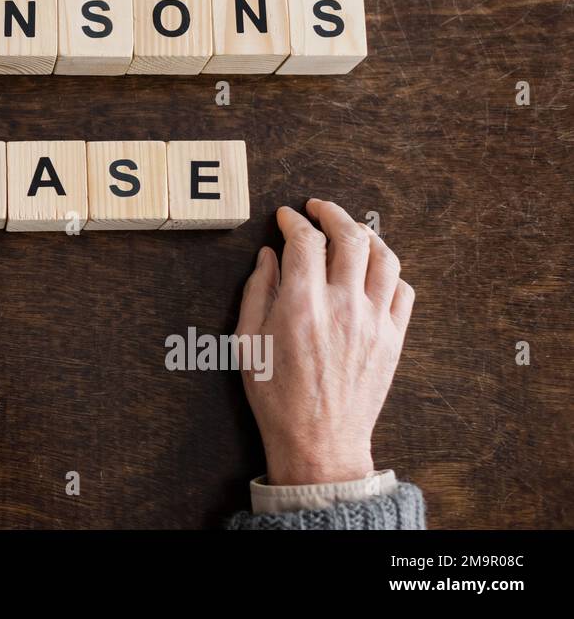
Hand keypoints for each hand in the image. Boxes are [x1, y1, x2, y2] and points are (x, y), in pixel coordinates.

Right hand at [236, 198, 414, 485]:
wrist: (319, 442)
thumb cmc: (276, 396)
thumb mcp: (248, 342)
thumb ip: (257, 292)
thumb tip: (269, 256)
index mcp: (301, 306)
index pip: (305, 241)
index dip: (294, 220)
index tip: (286, 217)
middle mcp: (342, 307)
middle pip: (350, 237)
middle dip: (332, 213)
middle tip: (318, 208)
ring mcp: (373, 323)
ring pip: (384, 257)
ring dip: (367, 234)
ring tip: (351, 230)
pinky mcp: (393, 339)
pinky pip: (403, 290)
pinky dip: (389, 270)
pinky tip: (372, 269)